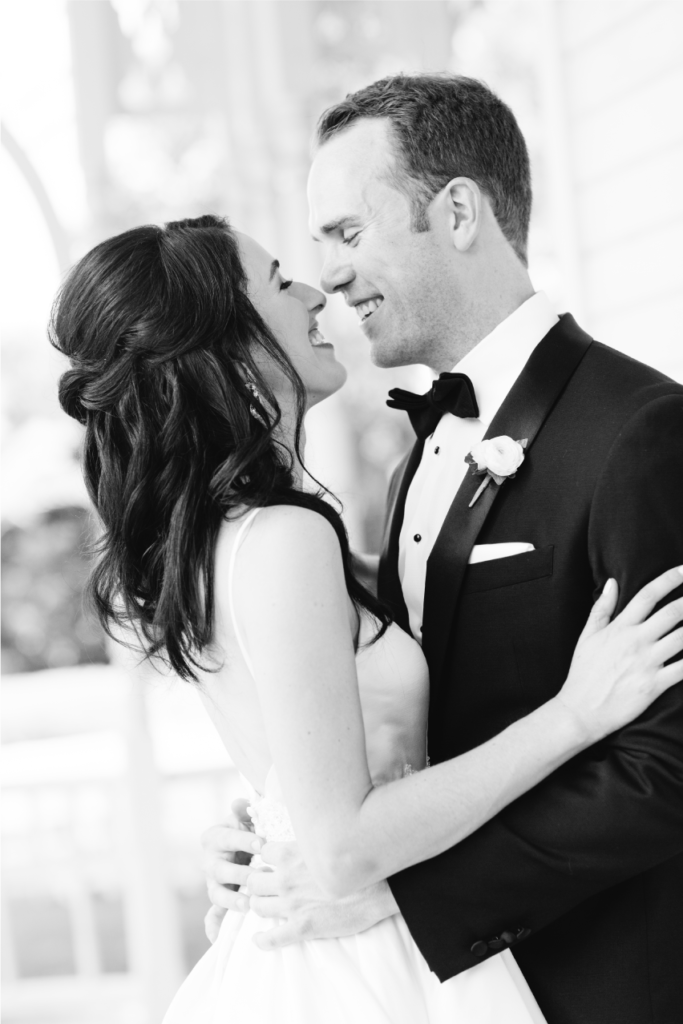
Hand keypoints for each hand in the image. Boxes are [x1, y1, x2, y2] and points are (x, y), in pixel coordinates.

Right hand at [201, 798, 260, 942]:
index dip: (245, 840)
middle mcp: (210, 860)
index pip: (228, 839)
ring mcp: (213, 882)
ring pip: (217, 893)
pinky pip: (213, 915)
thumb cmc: (248, 828)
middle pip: (221, 869)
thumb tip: (239, 803)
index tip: (263, 844)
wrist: (245, 844)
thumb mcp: (246, 816)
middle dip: (241, 873)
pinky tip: (217, 939)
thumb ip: (243, 809)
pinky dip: (214, 926)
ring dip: (232, 900)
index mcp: (214, 837)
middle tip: (259, 877)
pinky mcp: (219, 899)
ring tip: (249, 904)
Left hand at [246, 840, 397, 949]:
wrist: (380, 886)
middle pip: (253, 881)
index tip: (272, 864)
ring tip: (266, 907)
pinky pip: (272, 938)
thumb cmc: (356, 861)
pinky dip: (262, 940)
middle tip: (266, 887)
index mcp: (291, 854)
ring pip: (257, 906)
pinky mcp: (303, 927)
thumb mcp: (325, 842)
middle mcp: (286, 878)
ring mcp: (292, 904)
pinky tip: (259, 939)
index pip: (263, 854)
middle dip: (257, 884)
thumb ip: (306, 842)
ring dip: (259, 906)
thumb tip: (300, 837)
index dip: (267, 859)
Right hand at [558, 566, 682, 741]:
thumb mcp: (587, 636)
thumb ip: (601, 608)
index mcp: (620, 627)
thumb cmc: (583, 672)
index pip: (648, 595)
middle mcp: (636, 641)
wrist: (581, 710)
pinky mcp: (656, 685)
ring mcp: (648, 663)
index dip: (669, 579)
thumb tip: (611, 582)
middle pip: (673, 612)